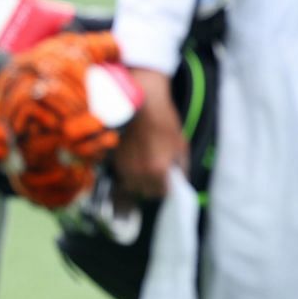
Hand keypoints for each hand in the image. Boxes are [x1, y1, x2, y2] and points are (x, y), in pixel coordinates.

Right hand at [113, 68, 186, 202]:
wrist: (143, 105)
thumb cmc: (164, 122)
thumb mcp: (181, 145)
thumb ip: (181, 167)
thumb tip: (180, 180)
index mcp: (158, 170)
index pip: (163, 193)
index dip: (168, 188)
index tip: (170, 182)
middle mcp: (139, 172)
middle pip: (147, 192)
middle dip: (155, 186)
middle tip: (160, 175)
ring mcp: (125, 167)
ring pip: (133, 185)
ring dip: (141, 181)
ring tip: (148, 166)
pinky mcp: (115, 160)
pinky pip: (124, 175)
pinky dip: (131, 172)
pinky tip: (138, 159)